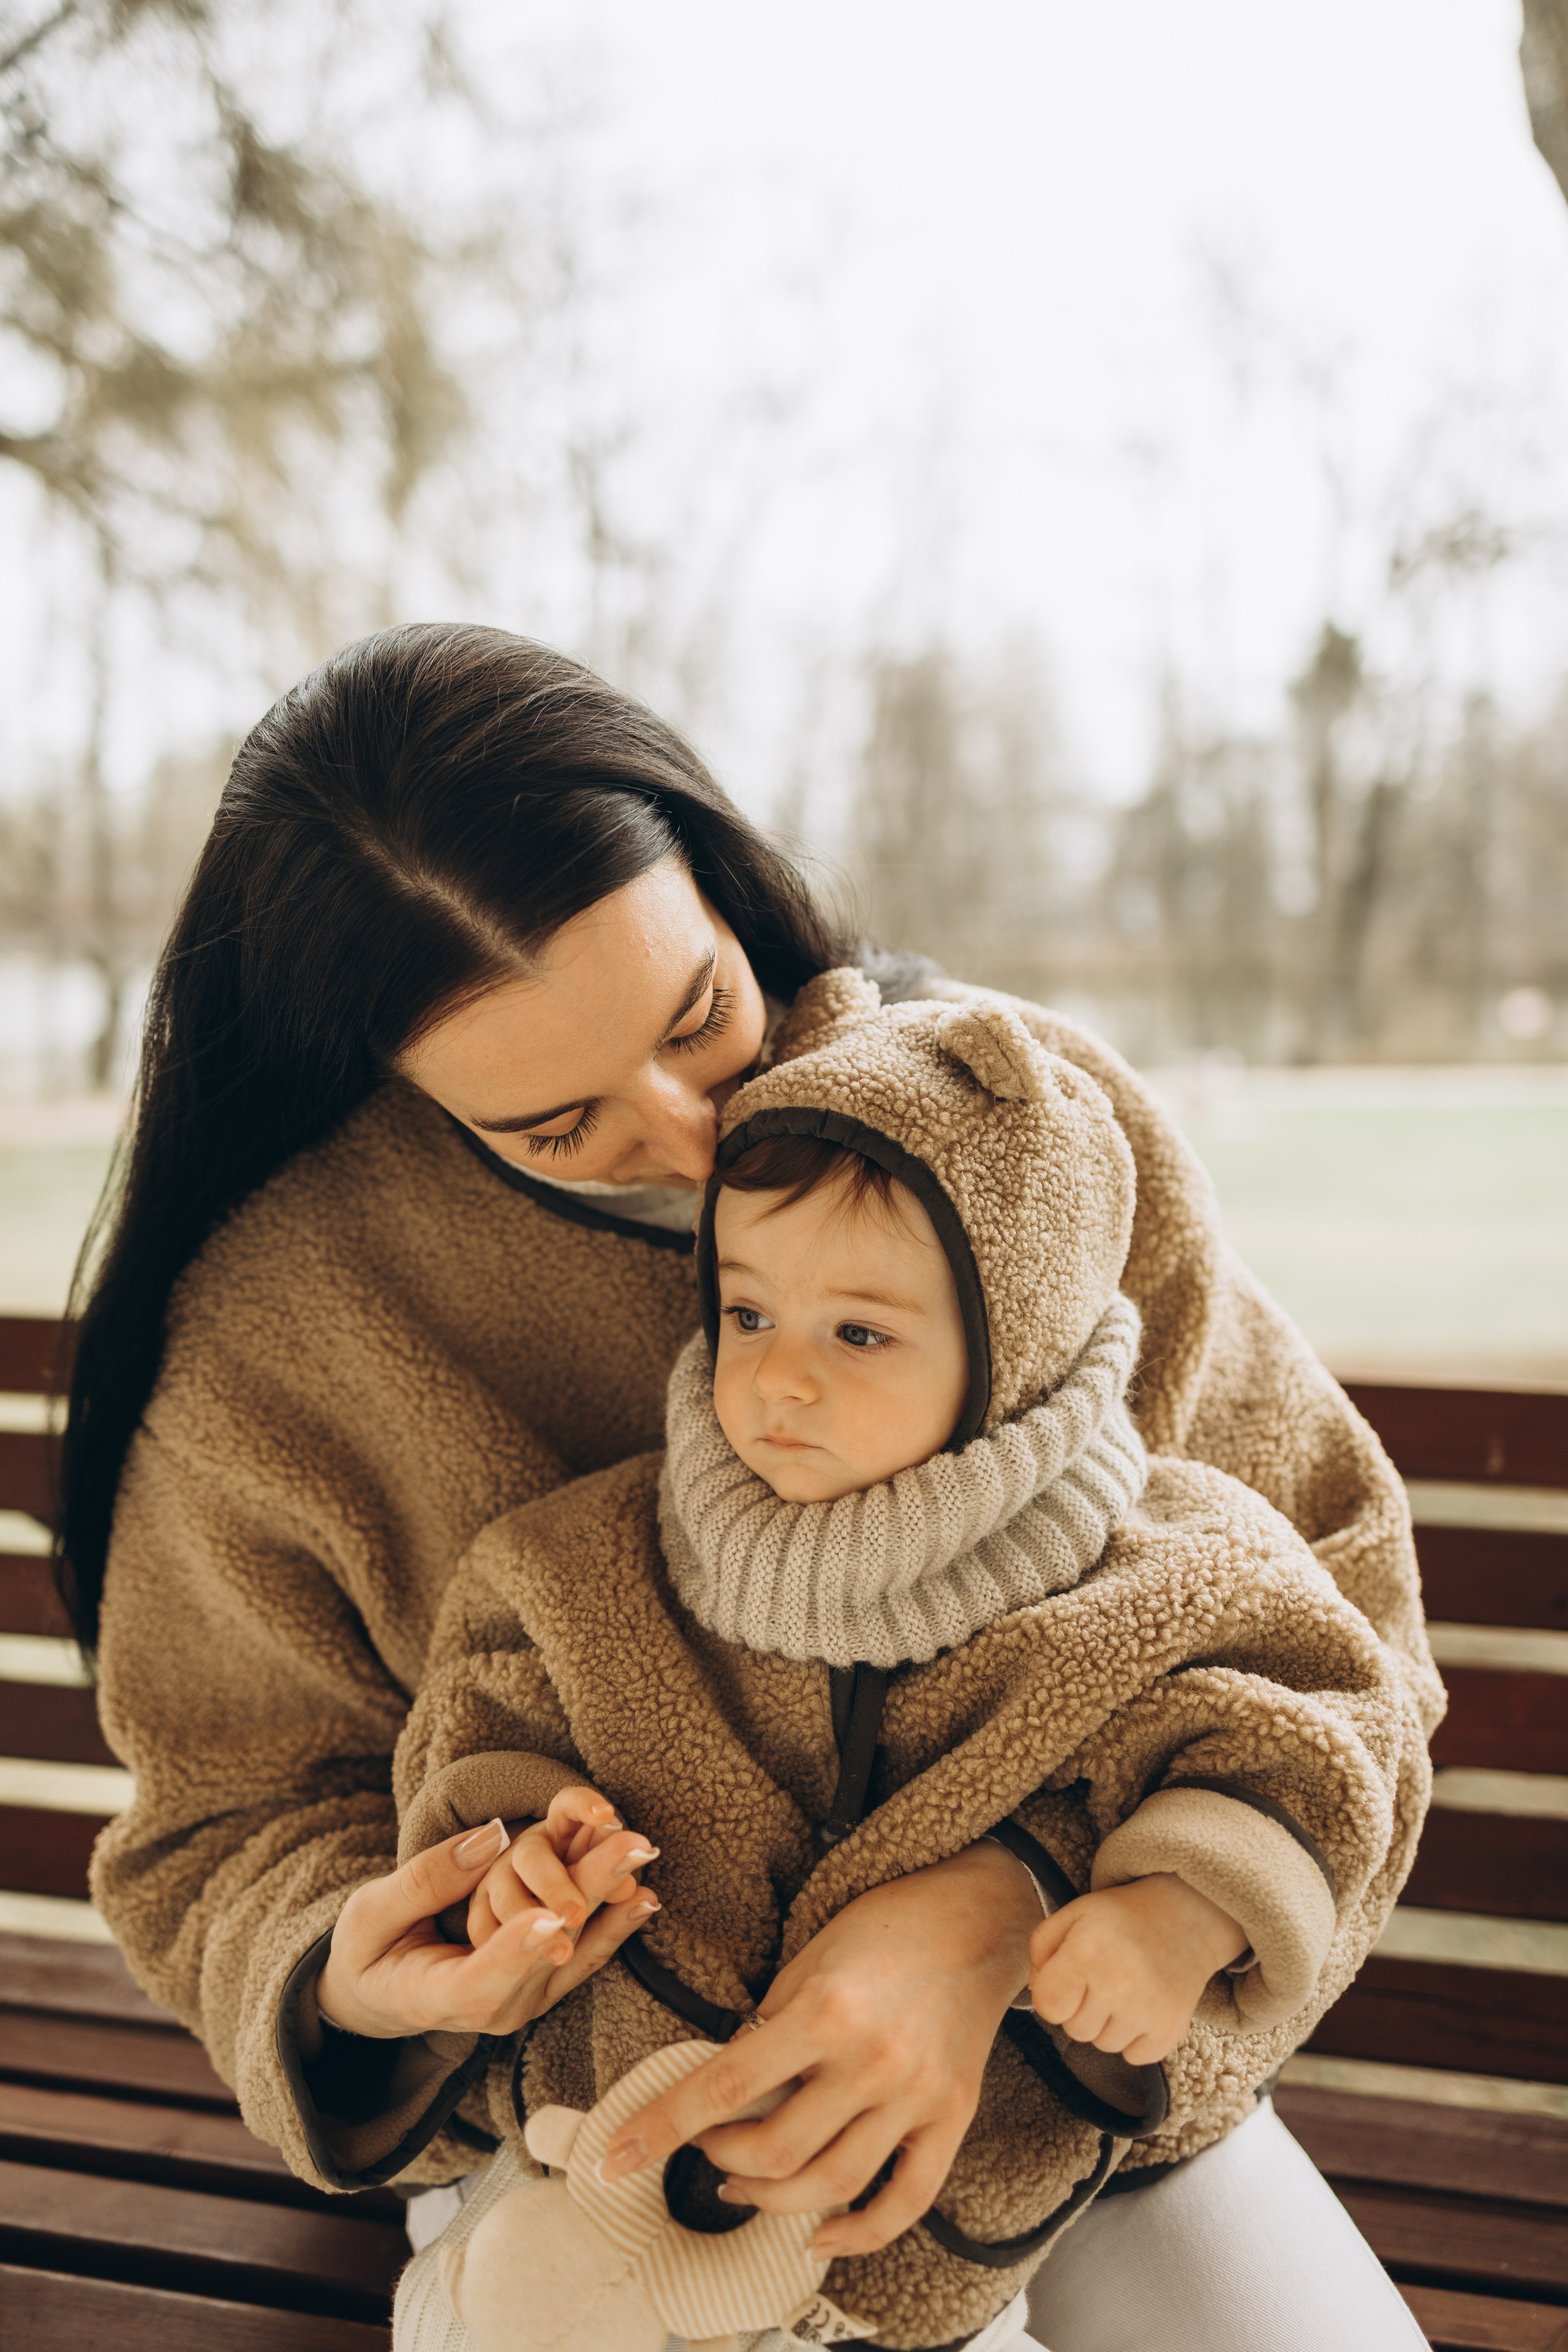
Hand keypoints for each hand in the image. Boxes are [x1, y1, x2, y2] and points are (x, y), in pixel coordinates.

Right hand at [315, 1815, 658, 2040]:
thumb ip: (423, 1881)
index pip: (482, 1980)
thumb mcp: (370, 1917)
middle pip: (547, 1954)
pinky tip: (647, 1894)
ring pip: (576, 1948)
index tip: (553, 1917)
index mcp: (438, 1999)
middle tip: (628, 1848)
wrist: (384, 1995)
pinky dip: (617, 1923)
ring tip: (642, 1850)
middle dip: (589, 1896)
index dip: (518, 1949)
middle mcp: (493, 2009)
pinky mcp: (545, 1982)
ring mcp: (526, 2000)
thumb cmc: (369, 1953)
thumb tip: (486, 1841)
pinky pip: (588, 1956)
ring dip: (612, 1896)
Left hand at [596, 1841, 1041, 2260]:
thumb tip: (727, 2090)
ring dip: (771, 2199)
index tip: (614, 2157)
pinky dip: (860, 2232)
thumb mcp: (810, 1955)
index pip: (724, 2088)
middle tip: (704, 2146)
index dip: (661, 2128)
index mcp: (826, 2010)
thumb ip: (770, 2025)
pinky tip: (820, 2234)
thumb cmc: (884, 1925)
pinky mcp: (953, 2116)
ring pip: (830, 2183)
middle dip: (719, 2158)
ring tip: (742, 2186)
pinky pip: (907, 2199)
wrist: (978, 1917)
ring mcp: (917, 2095)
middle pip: (774, 2150)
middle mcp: (872, 2060)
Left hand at [1028, 1873, 1246, 2066]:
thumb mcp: (1074, 1914)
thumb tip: (1036, 1992)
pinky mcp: (1171, 2030)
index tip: (1068, 1979)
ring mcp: (1148, 2011)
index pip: (1048, 2006)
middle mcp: (1119, 1984)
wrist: (1185, 1917)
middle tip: (1102, 1977)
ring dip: (1107, 2023)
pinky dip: (1134, 2038)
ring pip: (1103, 2045)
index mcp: (1088, 1951)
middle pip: (1074, 2030)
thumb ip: (1041, 1949)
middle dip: (1081, 2007)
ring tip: (1124, 1988)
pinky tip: (1142, 2005)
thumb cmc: (1120, 1917)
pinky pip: (1133, 2057)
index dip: (1053, 1994)